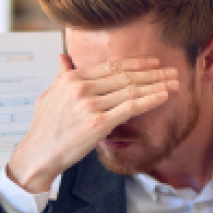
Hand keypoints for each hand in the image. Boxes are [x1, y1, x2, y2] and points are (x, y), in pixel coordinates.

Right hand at [6, 56, 180, 192]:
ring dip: (157, 85)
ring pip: (131, 90)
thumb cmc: (44, 128)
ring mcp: (90, 105)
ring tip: (174, 83)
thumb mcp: (48, 95)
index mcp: (71, 79)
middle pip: (125, 76)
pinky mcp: (98, 124)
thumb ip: (61, 75)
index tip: (154, 62)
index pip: (111, 66)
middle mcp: (81, 88)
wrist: (37, 155)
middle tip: (172, 71)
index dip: (136, 63)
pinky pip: (130, 108)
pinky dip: (150, 100)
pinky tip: (163, 97)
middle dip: (153, 73)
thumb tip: (63, 58)